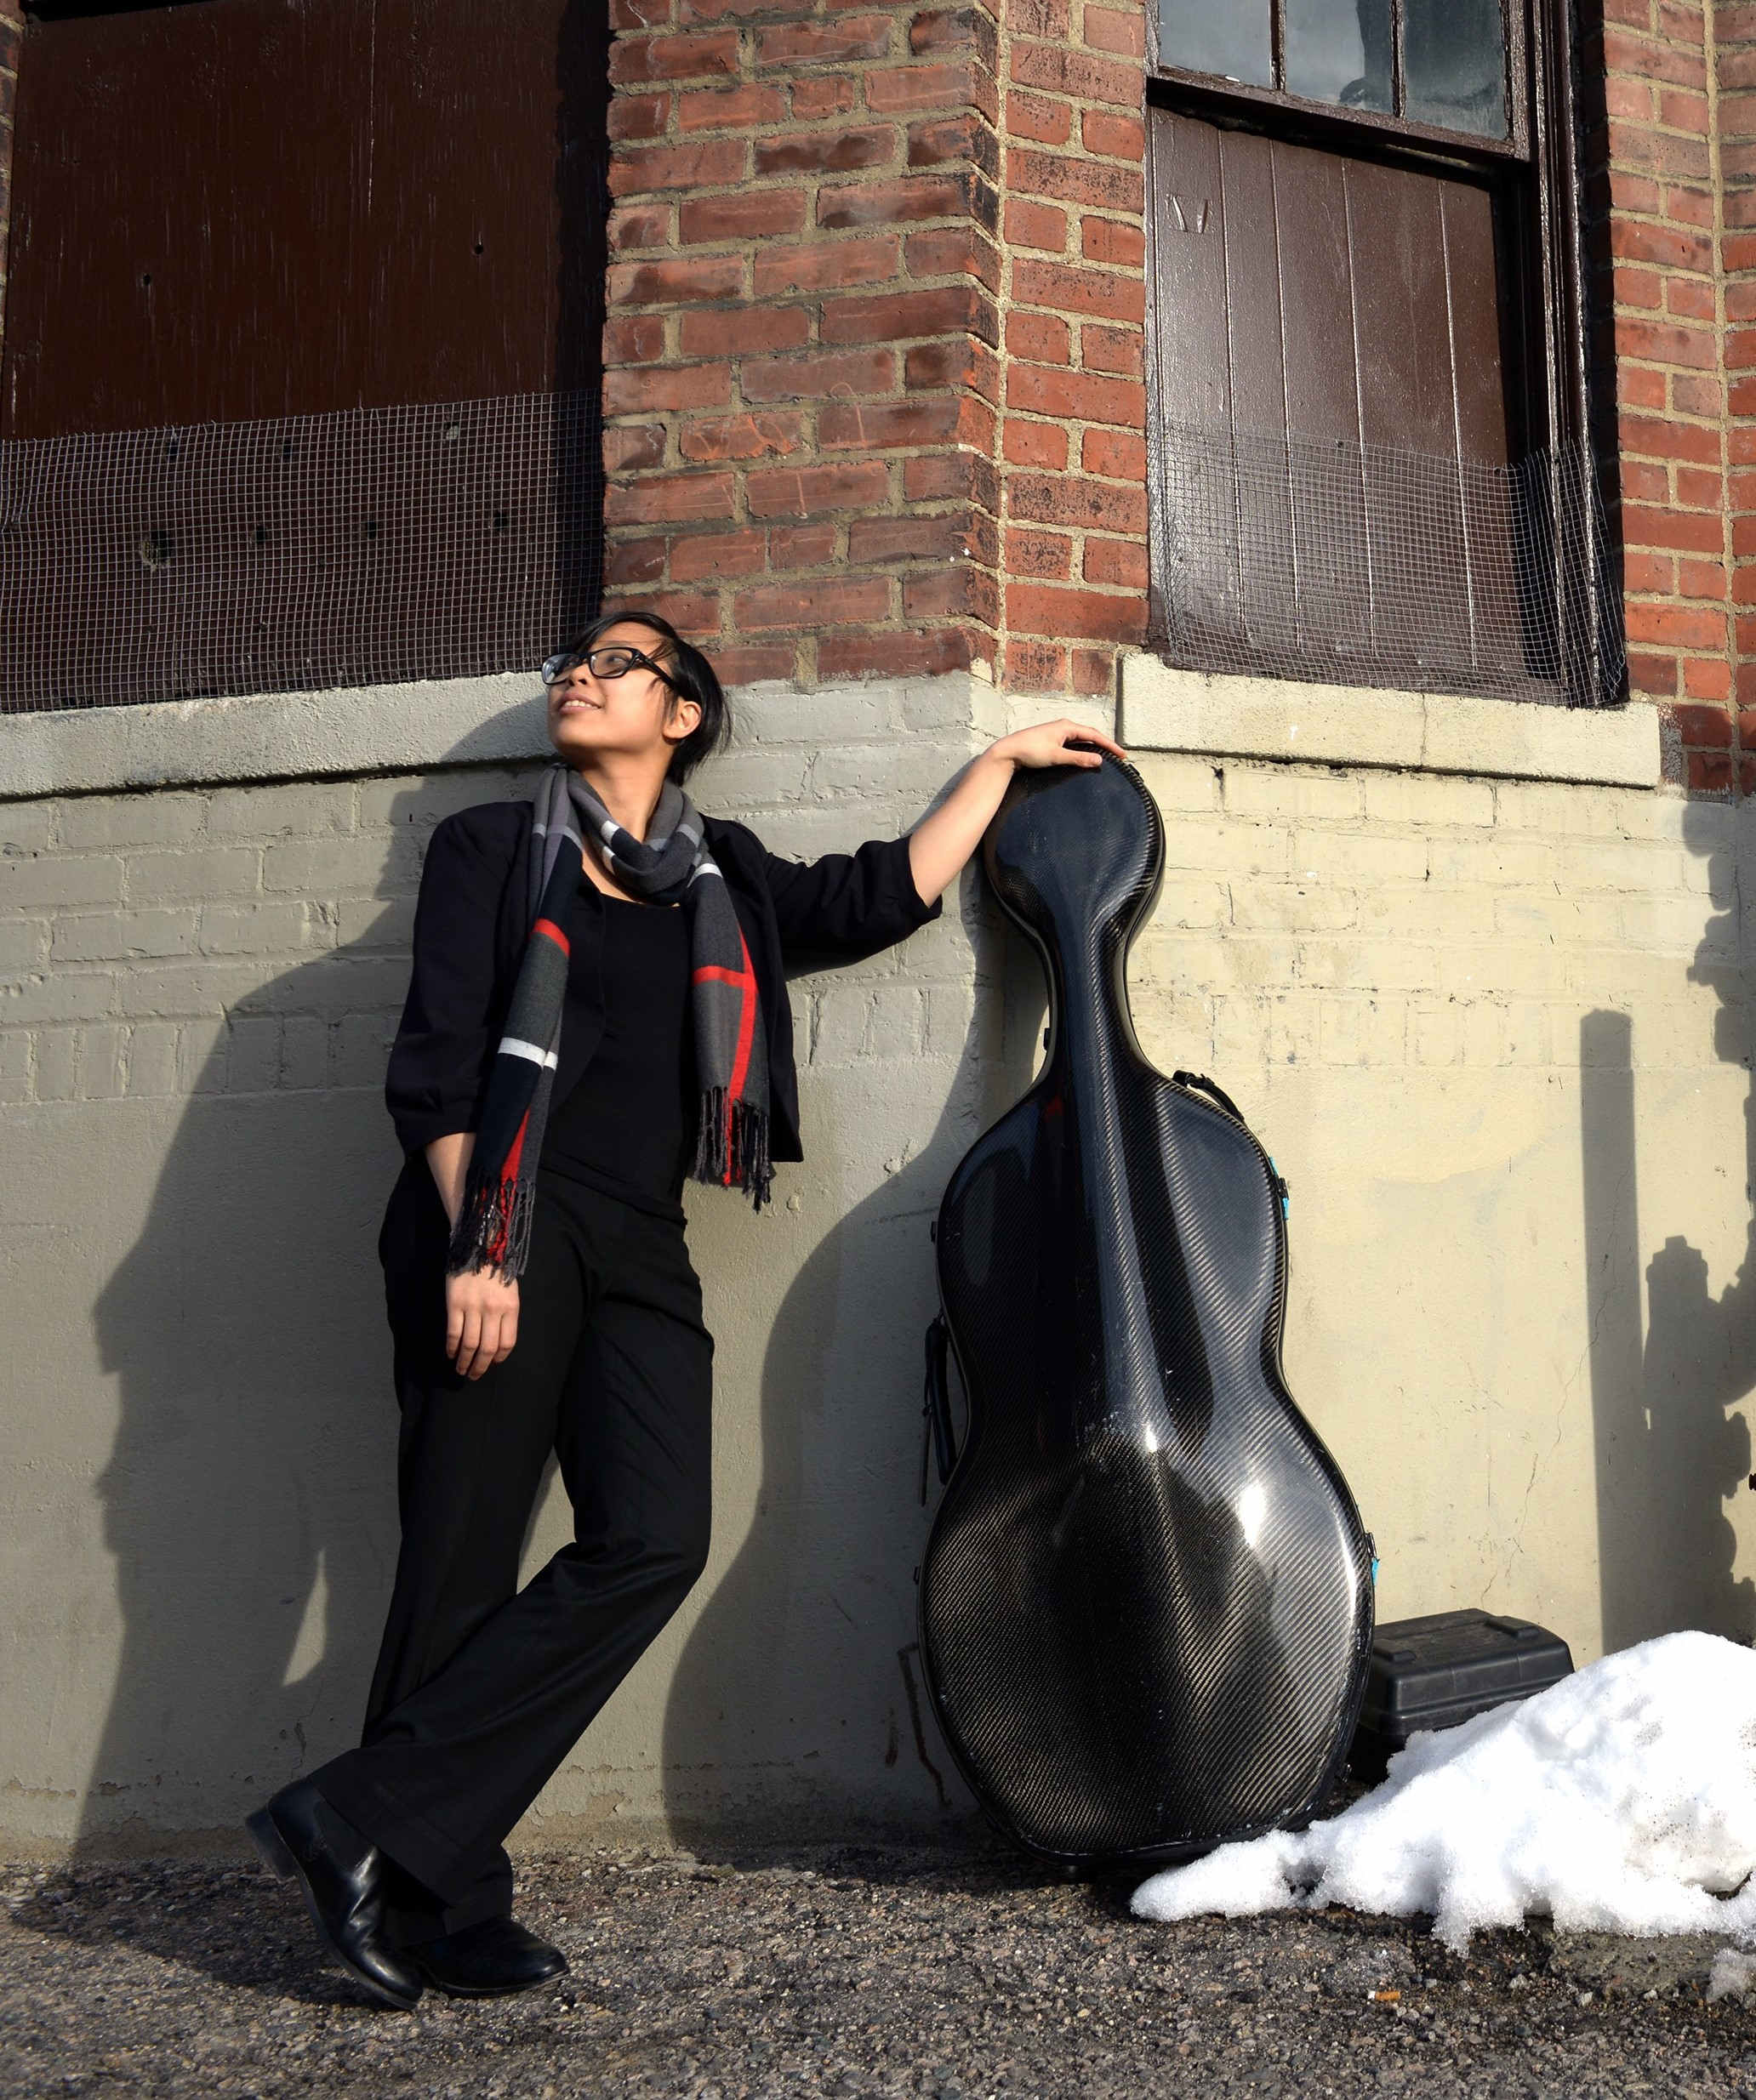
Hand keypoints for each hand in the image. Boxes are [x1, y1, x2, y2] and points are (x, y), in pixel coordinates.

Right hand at [445, 1265, 519, 1379]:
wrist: (478, 1245)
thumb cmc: (496, 1269)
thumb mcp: (510, 1291)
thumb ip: (506, 1314)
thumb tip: (498, 1340)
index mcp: (511, 1307)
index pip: (507, 1342)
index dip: (499, 1357)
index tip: (493, 1363)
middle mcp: (493, 1310)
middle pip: (488, 1348)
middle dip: (481, 1367)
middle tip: (474, 1376)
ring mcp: (473, 1307)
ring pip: (469, 1344)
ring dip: (464, 1361)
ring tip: (461, 1369)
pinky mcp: (454, 1304)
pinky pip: (454, 1332)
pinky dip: (451, 1347)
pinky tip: (450, 1353)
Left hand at [988, 718, 1128, 770]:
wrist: (1008, 751)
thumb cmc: (1030, 751)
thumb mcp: (1056, 756)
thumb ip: (1078, 758)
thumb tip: (1099, 760)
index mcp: (1067, 726)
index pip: (1094, 734)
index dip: (1110, 745)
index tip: (1122, 755)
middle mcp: (1064, 726)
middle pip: (1090, 734)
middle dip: (1105, 744)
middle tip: (1119, 755)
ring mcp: (1057, 732)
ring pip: (1082, 738)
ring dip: (1095, 745)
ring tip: (1107, 754)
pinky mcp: (1052, 739)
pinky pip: (1074, 742)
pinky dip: (1084, 748)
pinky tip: (1086, 754)